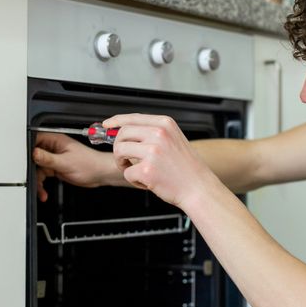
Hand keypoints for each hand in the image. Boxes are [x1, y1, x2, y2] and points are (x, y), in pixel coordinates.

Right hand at [32, 132, 118, 201]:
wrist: (100, 174)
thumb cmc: (90, 164)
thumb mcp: (65, 162)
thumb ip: (47, 159)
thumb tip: (33, 153)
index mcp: (55, 140)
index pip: (34, 140)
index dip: (26, 149)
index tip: (21, 160)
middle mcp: (53, 148)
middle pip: (33, 156)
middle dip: (31, 169)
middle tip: (31, 179)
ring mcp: (54, 158)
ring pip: (37, 168)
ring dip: (37, 180)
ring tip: (40, 190)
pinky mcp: (56, 167)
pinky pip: (43, 175)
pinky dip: (41, 184)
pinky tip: (43, 192)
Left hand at [104, 114, 220, 207]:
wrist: (199, 188)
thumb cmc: (187, 169)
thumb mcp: (174, 140)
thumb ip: (153, 134)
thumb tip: (124, 132)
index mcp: (165, 124)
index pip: (133, 118)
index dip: (116, 121)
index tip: (107, 125)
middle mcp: (159, 134)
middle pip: (122, 134)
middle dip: (118, 147)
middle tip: (124, 158)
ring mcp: (152, 152)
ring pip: (119, 151)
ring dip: (122, 163)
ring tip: (136, 171)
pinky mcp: (146, 170)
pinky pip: (127, 172)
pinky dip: (134, 180)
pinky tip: (148, 182)